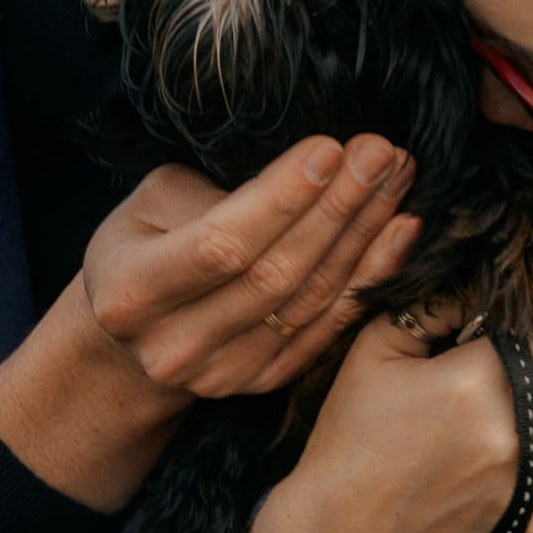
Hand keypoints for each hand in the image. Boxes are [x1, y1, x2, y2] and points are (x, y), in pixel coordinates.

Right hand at [0, 133, 418, 510]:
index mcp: (130, 294)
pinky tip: (402, 232)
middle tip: (380, 153)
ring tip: (397, 177)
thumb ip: (209, 195)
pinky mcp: (262, 383)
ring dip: (364, 235)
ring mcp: (220, 374)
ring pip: (310, 301)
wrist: (131, 341)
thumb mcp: (149, 206)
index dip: (279, 200)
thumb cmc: (142, 248)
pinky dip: (370, 277)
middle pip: (274, 275)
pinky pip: (328, 327)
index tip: (329, 149)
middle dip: (336, 208)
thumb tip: (296, 179)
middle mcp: (173, 346)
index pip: (219, 245)